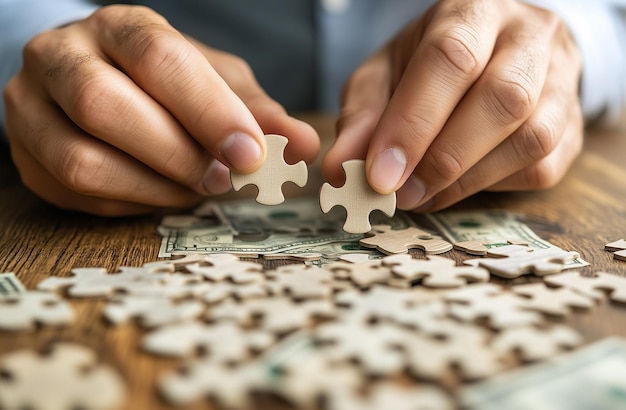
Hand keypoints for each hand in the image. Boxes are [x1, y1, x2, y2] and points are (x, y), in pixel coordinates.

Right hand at [4, 5, 318, 215]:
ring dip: (153, 187)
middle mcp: (62, 57)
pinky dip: (131, 203)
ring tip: (197, 189)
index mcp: (119, 27)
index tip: (250, 153)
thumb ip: (256, 111)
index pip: (157, 59)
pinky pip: (76, 194)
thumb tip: (303, 145)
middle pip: (104, 105)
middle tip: (224, 179)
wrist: (99, 85)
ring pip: (82, 161)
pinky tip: (162, 193)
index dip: (206, 110)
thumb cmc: (167, 85)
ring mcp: (32, 107)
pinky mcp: (27, 157)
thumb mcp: (216, 84)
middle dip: (176, 154)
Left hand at [323, 0, 582, 211]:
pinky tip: (456, 186)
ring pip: (530, 138)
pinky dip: (491, 186)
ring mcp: (561, 79)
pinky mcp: (572, 123)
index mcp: (474, 11)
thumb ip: (362, 115)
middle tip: (399, 194)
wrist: (498, 50)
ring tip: (421, 194)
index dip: (413, 123)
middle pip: (503, 99)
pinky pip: (542, 166)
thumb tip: (340, 168)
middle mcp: (529, 36)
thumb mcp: (387, 73)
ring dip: (467, 180)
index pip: (450, 59)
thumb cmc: (433, 63)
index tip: (379, 175)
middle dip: (443, 158)